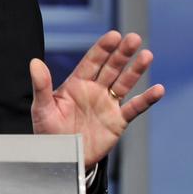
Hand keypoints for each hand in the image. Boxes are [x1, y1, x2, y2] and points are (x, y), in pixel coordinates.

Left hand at [30, 30, 163, 167]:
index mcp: (77, 83)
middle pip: (112, 67)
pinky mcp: (118, 121)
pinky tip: (158, 89)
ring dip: (136, 70)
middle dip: (122, 53)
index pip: (92, 61)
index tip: (114, 35)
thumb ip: (41, 86)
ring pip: (125, 83)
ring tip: (147, 55)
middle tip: (134, 38)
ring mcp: (108, 104)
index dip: (103, 48)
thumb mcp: (42, 108)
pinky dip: (146, 99)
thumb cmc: (49, 132)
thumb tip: (34, 62)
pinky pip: (134, 108)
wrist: (62, 158)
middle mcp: (95, 90)